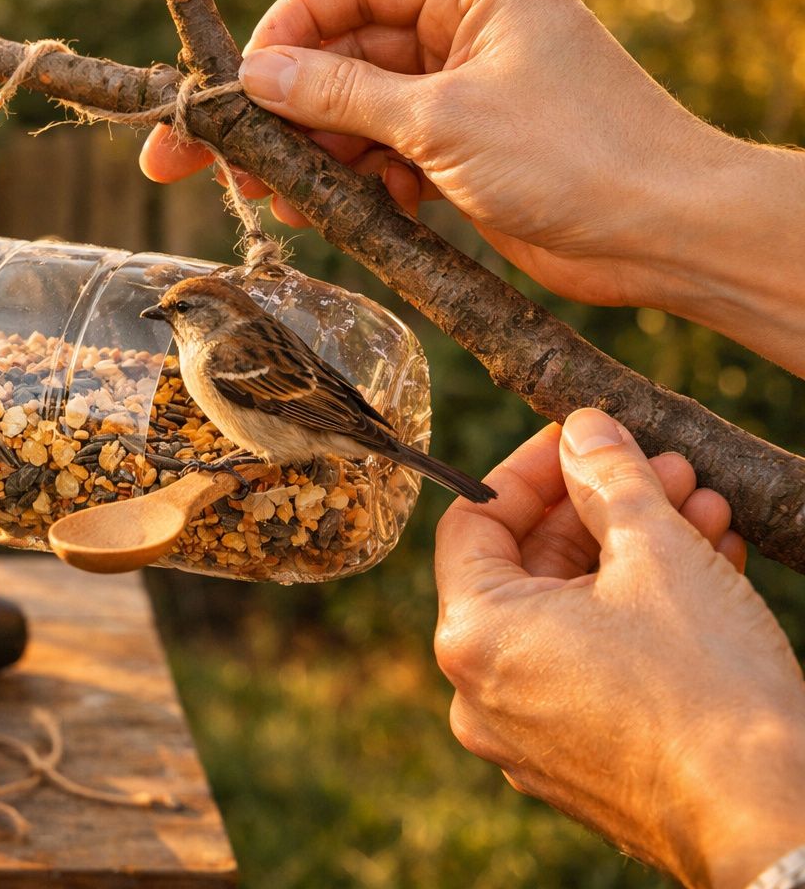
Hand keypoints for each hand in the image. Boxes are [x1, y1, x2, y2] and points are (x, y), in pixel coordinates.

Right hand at [139, 0, 804, 372]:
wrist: (664, 233)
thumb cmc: (576, 156)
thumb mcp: (442, 120)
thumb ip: (343, 96)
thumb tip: (259, 77)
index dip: (287, 30)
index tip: (238, 81)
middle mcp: (468, 32)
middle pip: (345, 57)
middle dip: (281, 108)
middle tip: (206, 157)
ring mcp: (467, 93)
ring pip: (359, 113)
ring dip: (312, 155)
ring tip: (266, 199)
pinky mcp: (468, 151)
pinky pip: (387, 155)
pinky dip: (354, 183)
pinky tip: (323, 214)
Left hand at [434, 409, 804, 887]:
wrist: (771, 816)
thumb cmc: (706, 686)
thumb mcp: (658, 553)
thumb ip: (609, 478)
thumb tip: (585, 429)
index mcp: (473, 637)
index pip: (473, 521)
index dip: (531, 470)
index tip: (583, 439)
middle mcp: (481, 692)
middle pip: (527, 567)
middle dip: (602, 510)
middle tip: (666, 470)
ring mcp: (527, 734)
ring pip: (571, 613)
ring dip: (634, 553)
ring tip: (704, 509)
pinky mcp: (578, 761)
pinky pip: (591, 664)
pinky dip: (637, 613)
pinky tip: (708, 567)